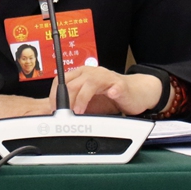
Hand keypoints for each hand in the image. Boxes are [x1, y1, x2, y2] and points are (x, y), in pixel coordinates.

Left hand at [52, 66, 168, 115]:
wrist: (136, 92)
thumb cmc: (111, 97)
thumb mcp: (89, 101)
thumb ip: (75, 104)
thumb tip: (58, 116)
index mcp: (82, 74)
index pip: (62, 80)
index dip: (55, 95)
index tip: (54, 110)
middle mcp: (92, 73)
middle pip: (73, 82)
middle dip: (65, 100)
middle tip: (64, 114)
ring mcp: (107, 77)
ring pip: (90, 82)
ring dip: (82, 98)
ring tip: (79, 111)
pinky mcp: (121, 85)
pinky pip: (116, 86)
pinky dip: (112, 91)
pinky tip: (111, 96)